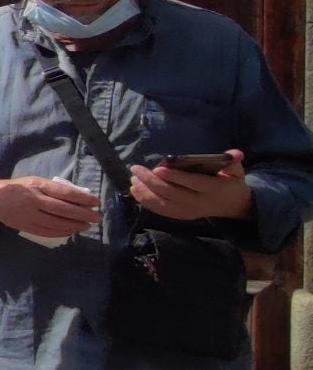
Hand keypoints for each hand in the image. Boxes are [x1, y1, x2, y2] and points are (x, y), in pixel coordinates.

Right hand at [0, 176, 101, 237]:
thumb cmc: (18, 187)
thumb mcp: (35, 181)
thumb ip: (53, 188)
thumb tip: (77, 197)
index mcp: (37, 186)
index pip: (65, 193)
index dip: (82, 198)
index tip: (96, 203)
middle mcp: (33, 200)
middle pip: (63, 210)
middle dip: (83, 215)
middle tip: (97, 218)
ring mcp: (29, 215)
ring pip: (56, 223)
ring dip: (74, 225)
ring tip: (86, 226)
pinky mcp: (25, 226)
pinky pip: (47, 232)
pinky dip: (62, 232)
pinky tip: (71, 231)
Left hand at [129, 149, 253, 221]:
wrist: (233, 207)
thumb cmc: (230, 183)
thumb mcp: (236, 172)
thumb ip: (233, 162)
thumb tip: (235, 154)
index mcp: (213, 189)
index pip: (192, 183)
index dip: (175, 176)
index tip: (158, 168)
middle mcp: (199, 203)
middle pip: (171, 193)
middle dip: (151, 181)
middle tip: (136, 169)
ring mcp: (188, 211)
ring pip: (163, 203)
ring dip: (145, 191)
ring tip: (133, 179)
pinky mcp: (181, 216)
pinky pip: (161, 210)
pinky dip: (146, 201)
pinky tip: (135, 191)